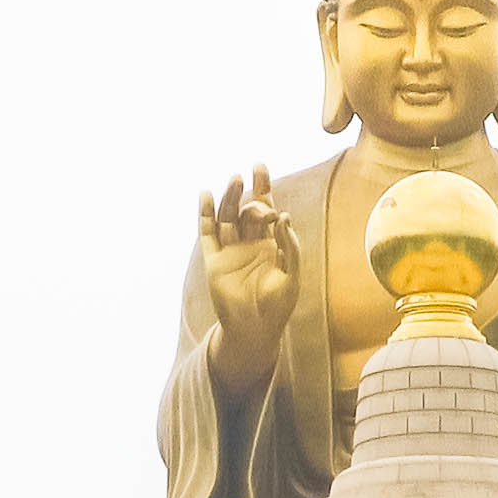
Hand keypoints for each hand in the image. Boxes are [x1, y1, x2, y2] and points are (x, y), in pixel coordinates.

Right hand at [200, 169, 294, 376]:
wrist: (255, 330)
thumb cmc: (278, 306)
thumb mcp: (292, 274)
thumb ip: (290, 246)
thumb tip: (283, 215)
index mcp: (270, 243)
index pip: (266, 208)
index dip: (263, 186)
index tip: (259, 167)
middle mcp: (249, 243)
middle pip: (245, 208)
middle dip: (247, 191)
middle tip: (248, 177)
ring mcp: (230, 251)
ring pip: (227, 217)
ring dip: (229, 198)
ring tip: (233, 181)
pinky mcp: (214, 261)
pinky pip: (207, 233)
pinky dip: (205, 214)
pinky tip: (206, 195)